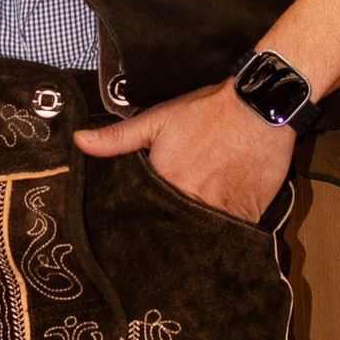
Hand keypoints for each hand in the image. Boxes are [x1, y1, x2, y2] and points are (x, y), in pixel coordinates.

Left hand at [75, 77, 293, 223]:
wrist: (260, 105)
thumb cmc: (208, 111)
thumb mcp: (157, 120)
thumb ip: (117, 137)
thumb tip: (79, 141)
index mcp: (167, 182)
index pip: (147, 213)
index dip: (145, 218)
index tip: (142, 224)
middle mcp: (194, 201)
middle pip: (176, 227)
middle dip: (172, 230)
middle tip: (168, 234)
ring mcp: (224, 210)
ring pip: (205, 234)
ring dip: (199, 233)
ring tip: (195, 233)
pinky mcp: (249, 213)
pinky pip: (234, 232)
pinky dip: (228, 230)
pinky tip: (223, 224)